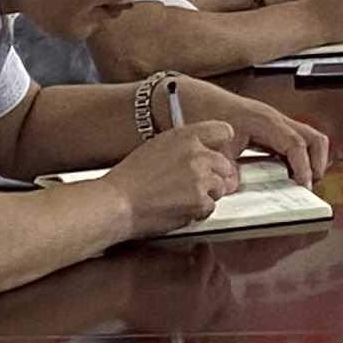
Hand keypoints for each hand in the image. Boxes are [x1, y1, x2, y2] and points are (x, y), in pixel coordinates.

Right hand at [117, 119, 244, 233]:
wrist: (117, 202)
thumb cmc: (130, 178)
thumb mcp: (158, 146)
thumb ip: (186, 147)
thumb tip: (210, 157)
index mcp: (186, 136)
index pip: (223, 131)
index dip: (221, 144)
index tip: (218, 154)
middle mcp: (197, 155)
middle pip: (225, 164)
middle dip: (214, 176)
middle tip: (193, 185)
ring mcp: (200, 179)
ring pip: (220, 187)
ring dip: (206, 194)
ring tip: (180, 197)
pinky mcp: (199, 201)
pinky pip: (210, 207)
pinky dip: (198, 211)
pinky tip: (178, 207)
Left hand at [201, 92, 332, 184]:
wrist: (194, 99)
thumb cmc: (205, 115)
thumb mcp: (216, 148)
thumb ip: (230, 171)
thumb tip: (240, 189)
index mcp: (265, 121)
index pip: (297, 144)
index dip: (304, 167)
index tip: (304, 186)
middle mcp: (276, 119)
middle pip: (314, 138)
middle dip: (318, 163)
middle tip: (309, 185)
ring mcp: (275, 122)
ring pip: (308, 139)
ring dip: (310, 160)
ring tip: (301, 182)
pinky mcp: (271, 128)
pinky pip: (295, 142)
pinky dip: (298, 158)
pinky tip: (287, 174)